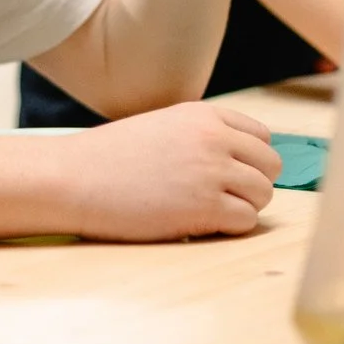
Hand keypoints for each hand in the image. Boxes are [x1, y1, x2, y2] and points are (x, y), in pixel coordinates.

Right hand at [56, 103, 282, 238]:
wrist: (73, 179)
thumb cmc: (109, 159)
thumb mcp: (162, 128)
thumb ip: (201, 136)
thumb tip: (239, 161)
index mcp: (205, 115)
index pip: (263, 136)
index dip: (250, 160)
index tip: (228, 175)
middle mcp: (214, 138)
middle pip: (270, 165)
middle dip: (252, 185)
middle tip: (221, 198)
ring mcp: (212, 172)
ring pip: (263, 194)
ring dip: (243, 207)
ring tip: (208, 212)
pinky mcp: (205, 207)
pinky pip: (246, 220)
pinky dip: (230, 227)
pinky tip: (200, 225)